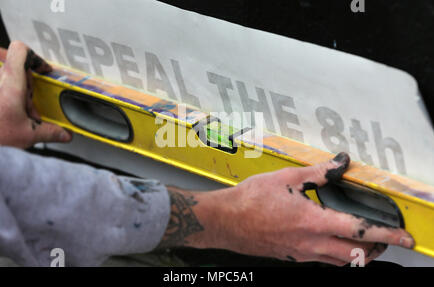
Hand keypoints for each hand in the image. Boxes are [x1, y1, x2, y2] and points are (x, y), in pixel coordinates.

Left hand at [0, 41, 71, 147]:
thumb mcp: (28, 135)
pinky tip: (9, 119)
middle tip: (32, 107)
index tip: (44, 70)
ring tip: (20, 116)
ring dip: (18, 97)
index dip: (35, 57)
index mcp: (11, 84)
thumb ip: (50, 132)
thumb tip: (63, 134)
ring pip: (8, 82)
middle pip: (18, 72)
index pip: (21, 51)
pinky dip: (7, 102)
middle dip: (29, 89)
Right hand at [160, 153, 414, 265]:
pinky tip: (329, 241)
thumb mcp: (286, 178)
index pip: (360, 231)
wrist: (226, 221)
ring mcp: (301, 253)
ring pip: (340, 262)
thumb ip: (318, 172)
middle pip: (355, 255)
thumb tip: (340, 163)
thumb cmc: (251, 200)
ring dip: (357, 254)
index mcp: (313, 222)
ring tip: (362, 242)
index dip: (387, 234)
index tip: (404, 237)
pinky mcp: (292, 256)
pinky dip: (336, 255)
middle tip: (385, 239)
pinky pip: (322, 261)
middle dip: (376, 249)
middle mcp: (311, 243)